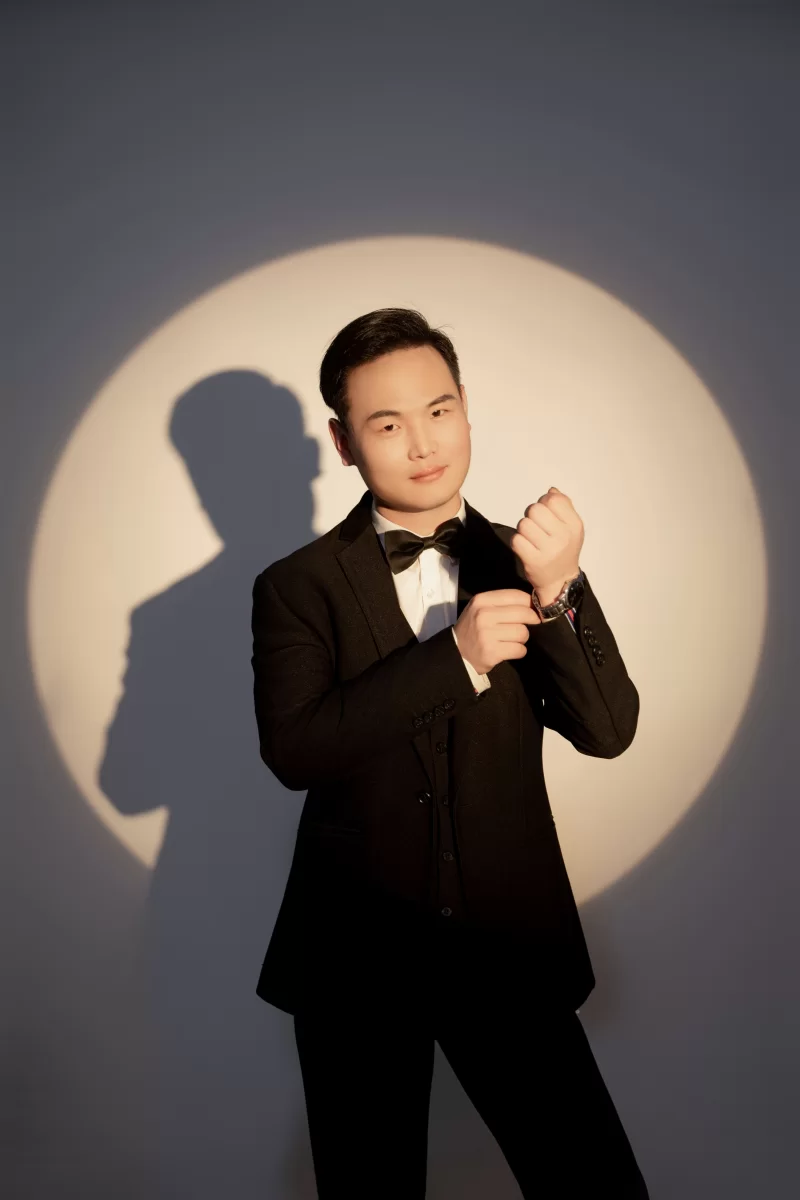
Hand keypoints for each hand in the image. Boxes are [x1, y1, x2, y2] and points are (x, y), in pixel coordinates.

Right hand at [454, 589, 541, 675]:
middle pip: (524, 614)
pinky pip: (520, 649)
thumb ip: (503, 603)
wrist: (456, 652)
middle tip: (526, 626)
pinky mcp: (492, 652)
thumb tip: (533, 603)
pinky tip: (509, 650)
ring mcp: (487, 634)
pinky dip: (519, 651)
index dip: (530, 603)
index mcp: (482, 600)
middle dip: (530, 621)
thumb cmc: (473, 628)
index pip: (516, 596)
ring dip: (522, 638)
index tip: (532, 610)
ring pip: (523, 633)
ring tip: (512, 640)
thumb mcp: (481, 608)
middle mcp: (484, 615)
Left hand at [510, 486, 583, 603]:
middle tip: (536, 527)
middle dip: (532, 515)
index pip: (553, 499)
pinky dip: (518, 542)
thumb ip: (563, 505)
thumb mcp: (572, 527)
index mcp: (574, 525)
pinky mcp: (533, 561)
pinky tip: (527, 548)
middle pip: (535, 510)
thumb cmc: (564, 550)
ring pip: (524, 524)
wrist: (560, 581)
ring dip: (524, 529)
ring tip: (532, 538)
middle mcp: (563, 537)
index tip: (546, 514)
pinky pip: (517, 540)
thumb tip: (551, 491)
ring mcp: (548, 550)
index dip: (544, 502)